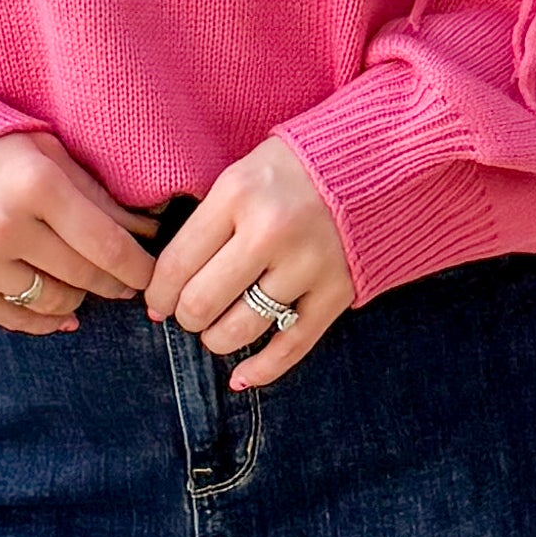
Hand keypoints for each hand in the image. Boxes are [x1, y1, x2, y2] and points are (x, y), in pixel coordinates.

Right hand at [0, 132, 154, 335]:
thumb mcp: (47, 152)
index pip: (107, 244)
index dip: (139, 266)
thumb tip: (147, 233)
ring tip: (83, 286)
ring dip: (77, 298)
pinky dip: (44, 321)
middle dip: (115, 284)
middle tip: (127, 283)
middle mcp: (3, 226)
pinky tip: (62, 314)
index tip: (154, 273)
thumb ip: (96, 193)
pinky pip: (13, 319)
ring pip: (52, 301)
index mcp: (35, 184)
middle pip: (83, 276)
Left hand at [147, 135, 352, 388]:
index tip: (157, 303)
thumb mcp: (242, 173)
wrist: (378, 159)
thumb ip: (209, 220)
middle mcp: (271, 231)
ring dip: (218, 340)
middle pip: (202, 302)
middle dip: (186, 318)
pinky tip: (241, 377)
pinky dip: (262, 369)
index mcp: (238, 193)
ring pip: (242, 328)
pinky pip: (292, 345)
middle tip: (189, 314)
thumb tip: (165, 282)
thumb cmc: (296, 167)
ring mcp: (308, 264)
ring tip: (216, 331)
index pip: (176, 263)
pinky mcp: (338, 290)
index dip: (158, 294)